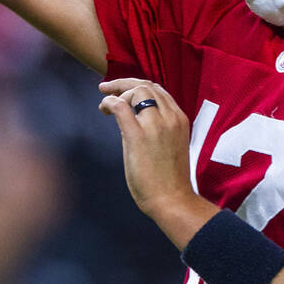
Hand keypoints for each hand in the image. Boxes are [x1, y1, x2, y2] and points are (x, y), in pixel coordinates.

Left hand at [99, 79, 216, 246]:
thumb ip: (158, 129)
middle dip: (123, 83)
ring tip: (105, 105)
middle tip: (106, 88)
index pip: (158, 90)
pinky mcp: (138, 137)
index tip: (122, 90)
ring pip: (136, 91)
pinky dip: (109, 102)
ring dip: (117, 93)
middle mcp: (170, 117)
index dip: (137, 86)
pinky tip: (104, 109)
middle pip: (146, 85)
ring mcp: (156, 126)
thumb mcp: (171, 145)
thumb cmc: (170, 179)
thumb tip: (133, 120)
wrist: (173, 200)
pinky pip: (121, 107)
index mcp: (179, 119)